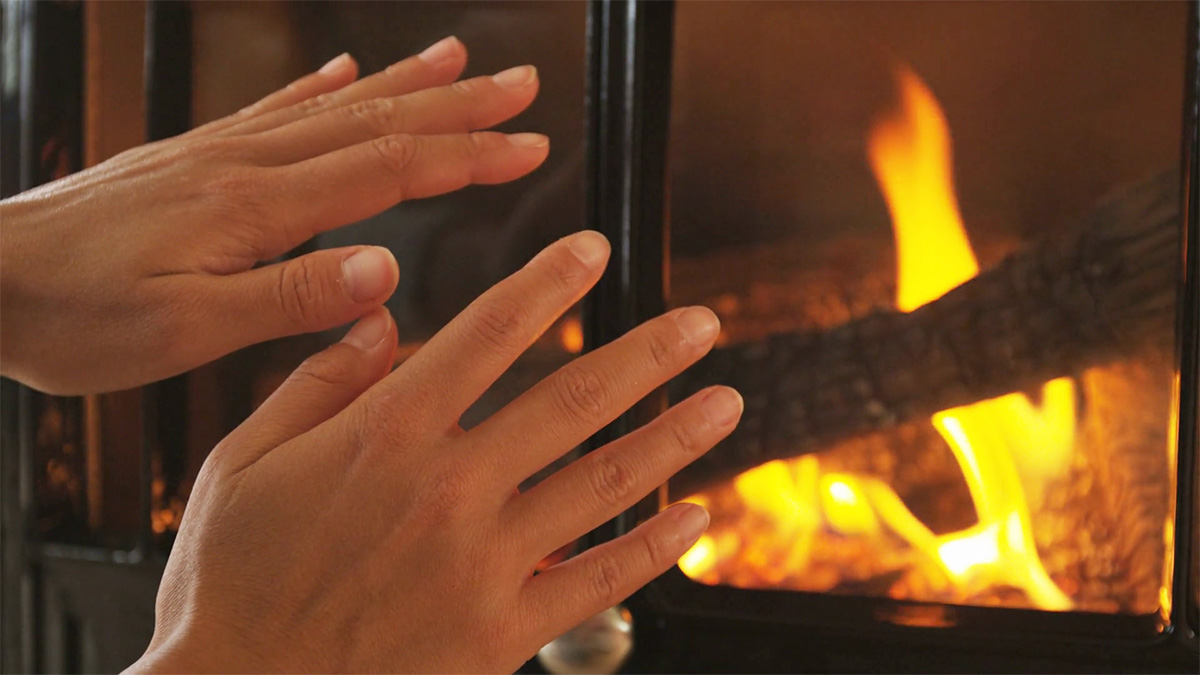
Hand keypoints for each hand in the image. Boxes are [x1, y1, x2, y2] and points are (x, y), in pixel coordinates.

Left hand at [0, 38, 546, 394]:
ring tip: (460, 59)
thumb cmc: (72, 313)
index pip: (391, 170)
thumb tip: (383, 271)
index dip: (468, 156)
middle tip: (523, 84)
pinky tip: (347, 71)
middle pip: (378, 123)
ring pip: (336, 108)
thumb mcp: (181, 329)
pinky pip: (273, 110)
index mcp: (258, 208)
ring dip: (407, 84)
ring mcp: (220, 153)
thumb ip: (287, 298)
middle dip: (460, 105)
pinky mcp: (193, 159)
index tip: (530, 145)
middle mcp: (248, 164)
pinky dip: (322, 88)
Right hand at [128, 231, 741, 672]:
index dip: (546, 282)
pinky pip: (597, 581)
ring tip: (725, 401)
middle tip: (700, 322)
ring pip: (603, 483)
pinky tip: (691, 515)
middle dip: (648, 353)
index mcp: (386, 436)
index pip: (486, 333)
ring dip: (673, 436)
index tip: (591, 248)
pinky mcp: (501, 633)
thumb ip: (316, 383)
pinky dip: (652, 547)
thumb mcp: (242, 464)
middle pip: (572, 401)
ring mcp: (483, 563)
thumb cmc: (233, 584)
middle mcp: (448, 489)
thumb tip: (377, 322)